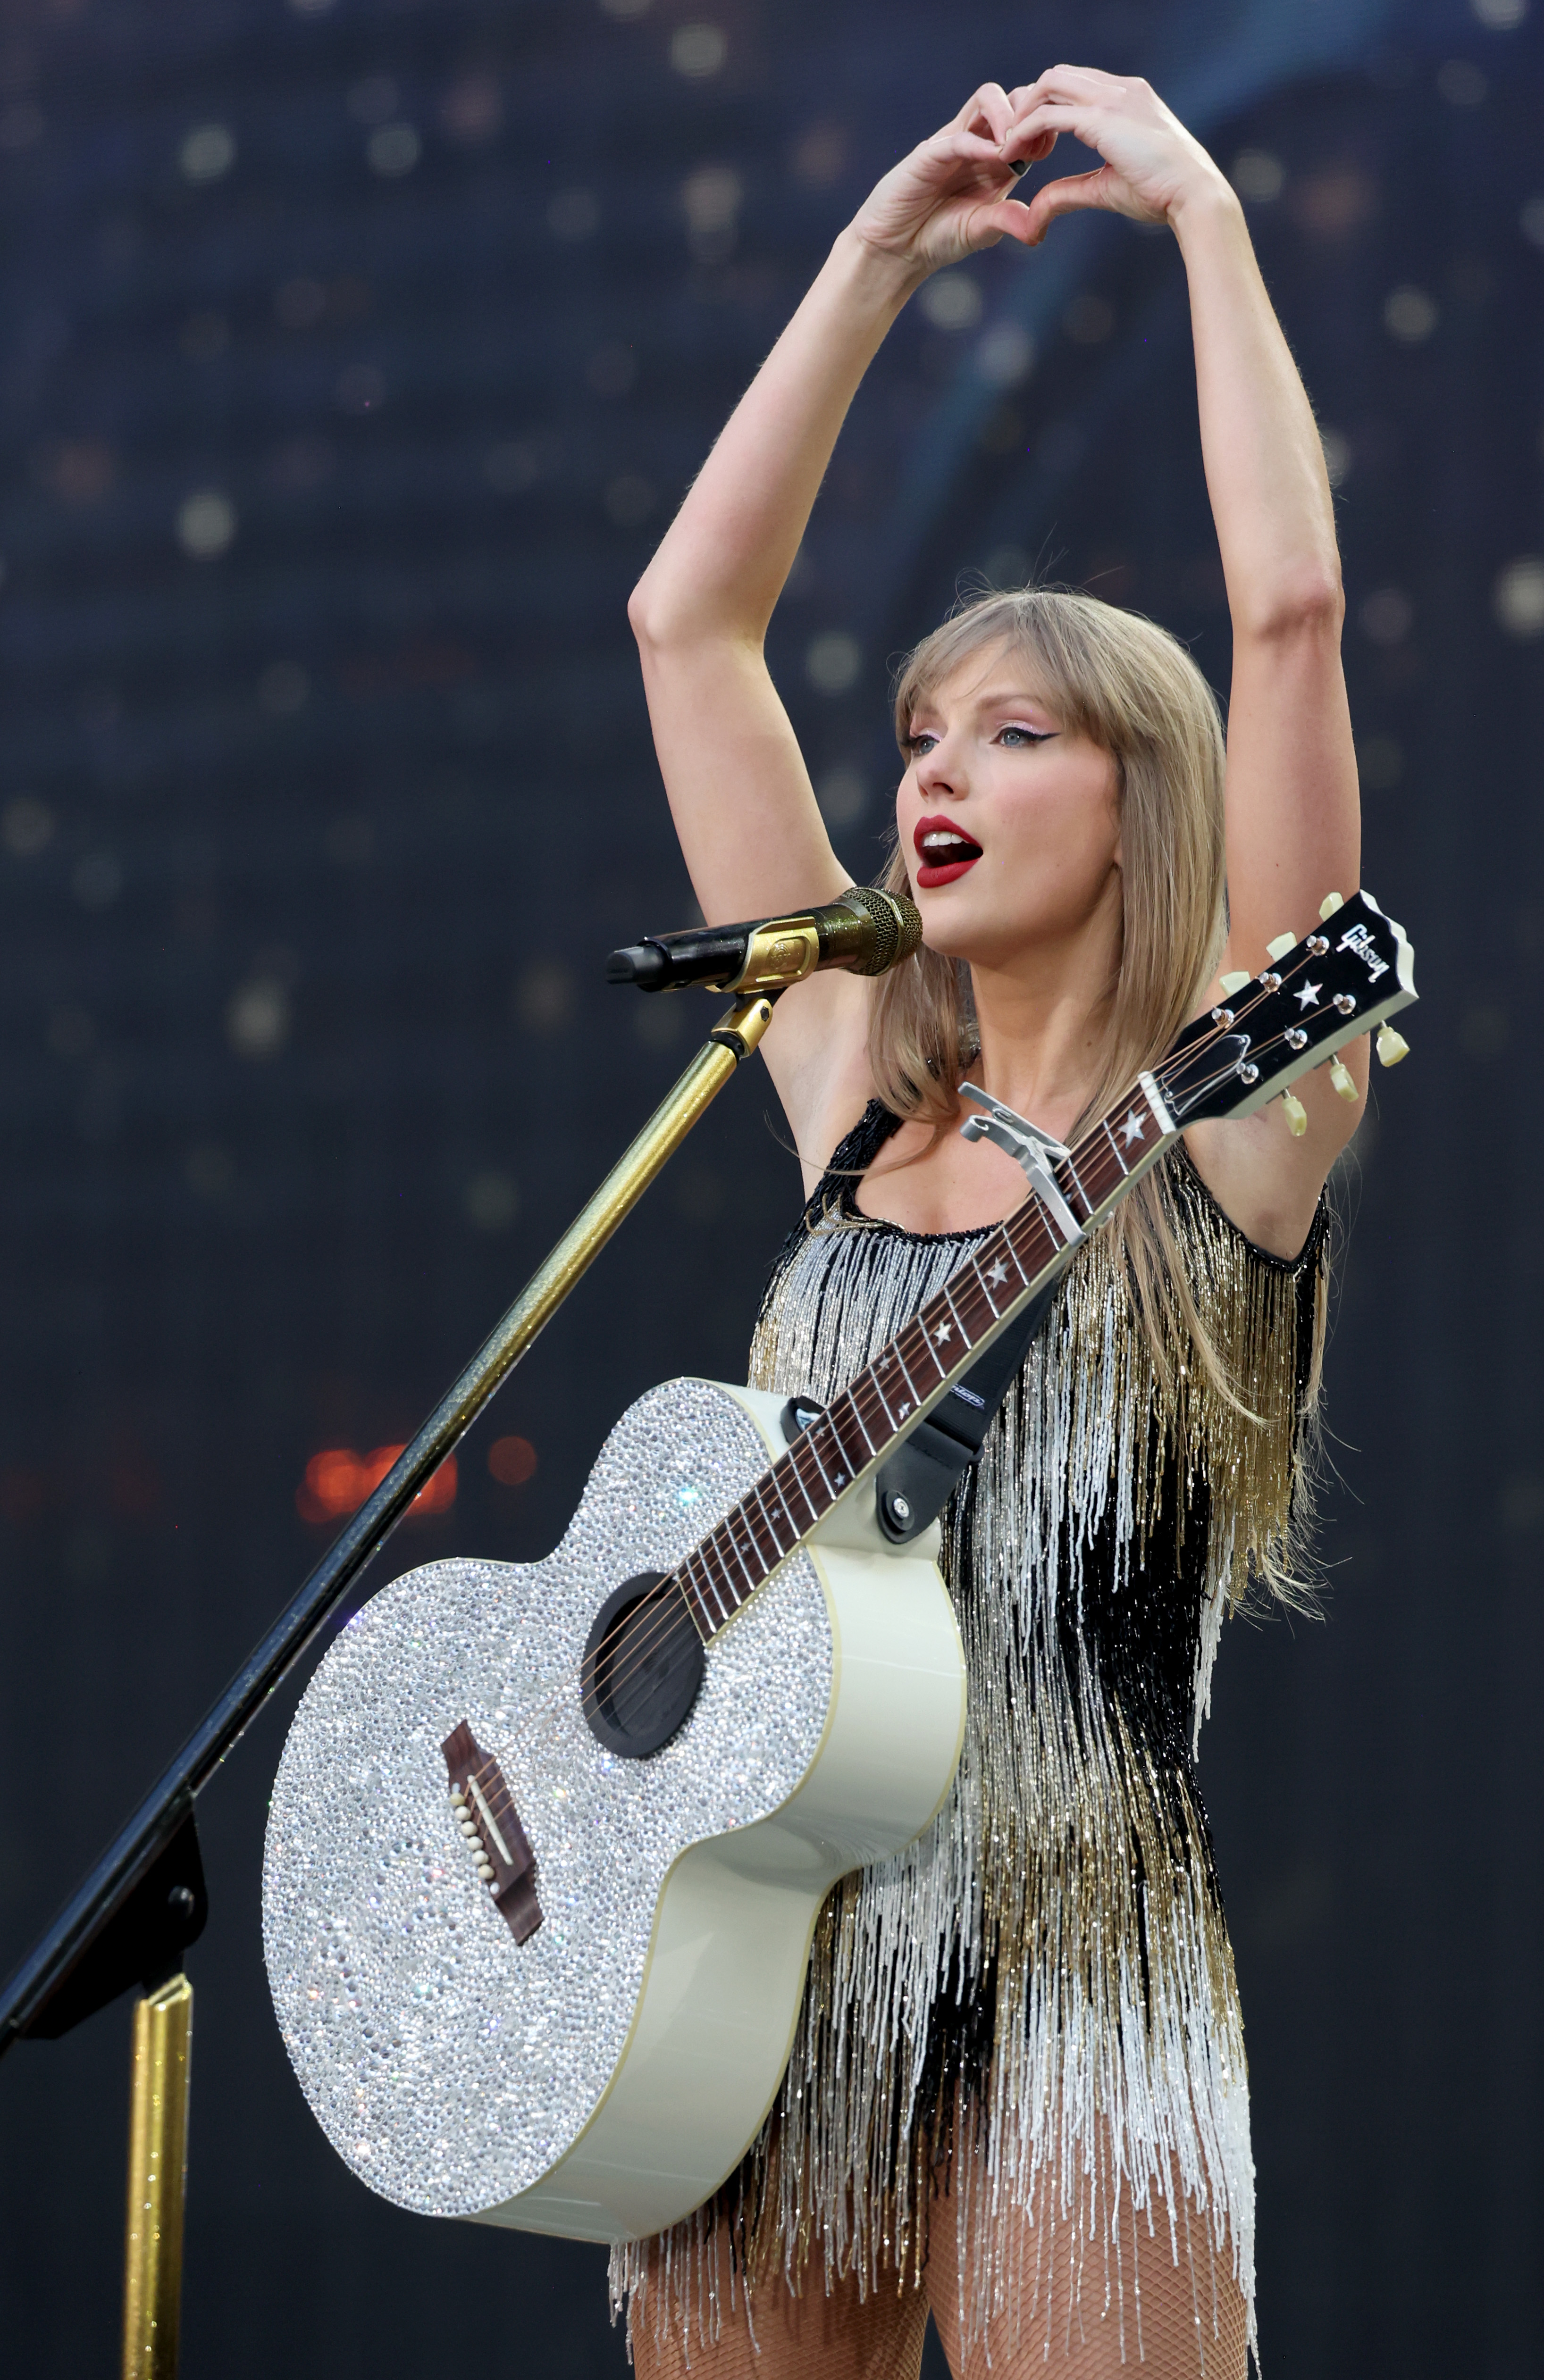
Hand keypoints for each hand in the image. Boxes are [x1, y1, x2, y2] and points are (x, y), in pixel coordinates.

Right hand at [849, 84, 1056, 276]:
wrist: (896, 249)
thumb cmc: (938, 237)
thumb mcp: (982, 231)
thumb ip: (1009, 221)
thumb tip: (1039, 231)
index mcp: (997, 160)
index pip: (1028, 121)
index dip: (1043, 126)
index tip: (1048, 146)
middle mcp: (978, 143)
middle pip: (1012, 97)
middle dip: (1030, 111)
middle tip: (1034, 141)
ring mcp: (953, 143)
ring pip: (987, 99)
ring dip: (1008, 115)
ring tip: (1013, 147)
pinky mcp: (929, 154)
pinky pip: (959, 136)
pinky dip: (980, 144)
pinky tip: (995, 159)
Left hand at [1000, 66, 1232, 243]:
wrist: (1193, 194)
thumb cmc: (1160, 193)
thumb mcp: (1106, 186)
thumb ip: (1069, 190)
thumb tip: (1037, 211)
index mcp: (1128, 97)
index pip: (1075, 85)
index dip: (1046, 108)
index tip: (1031, 142)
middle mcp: (1120, 89)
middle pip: (1057, 76)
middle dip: (1028, 103)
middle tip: (1011, 141)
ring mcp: (1113, 99)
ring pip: (1049, 84)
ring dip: (1022, 113)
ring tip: (1009, 147)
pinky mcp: (1103, 118)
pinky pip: (1049, 114)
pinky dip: (1024, 131)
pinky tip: (1013, 153)